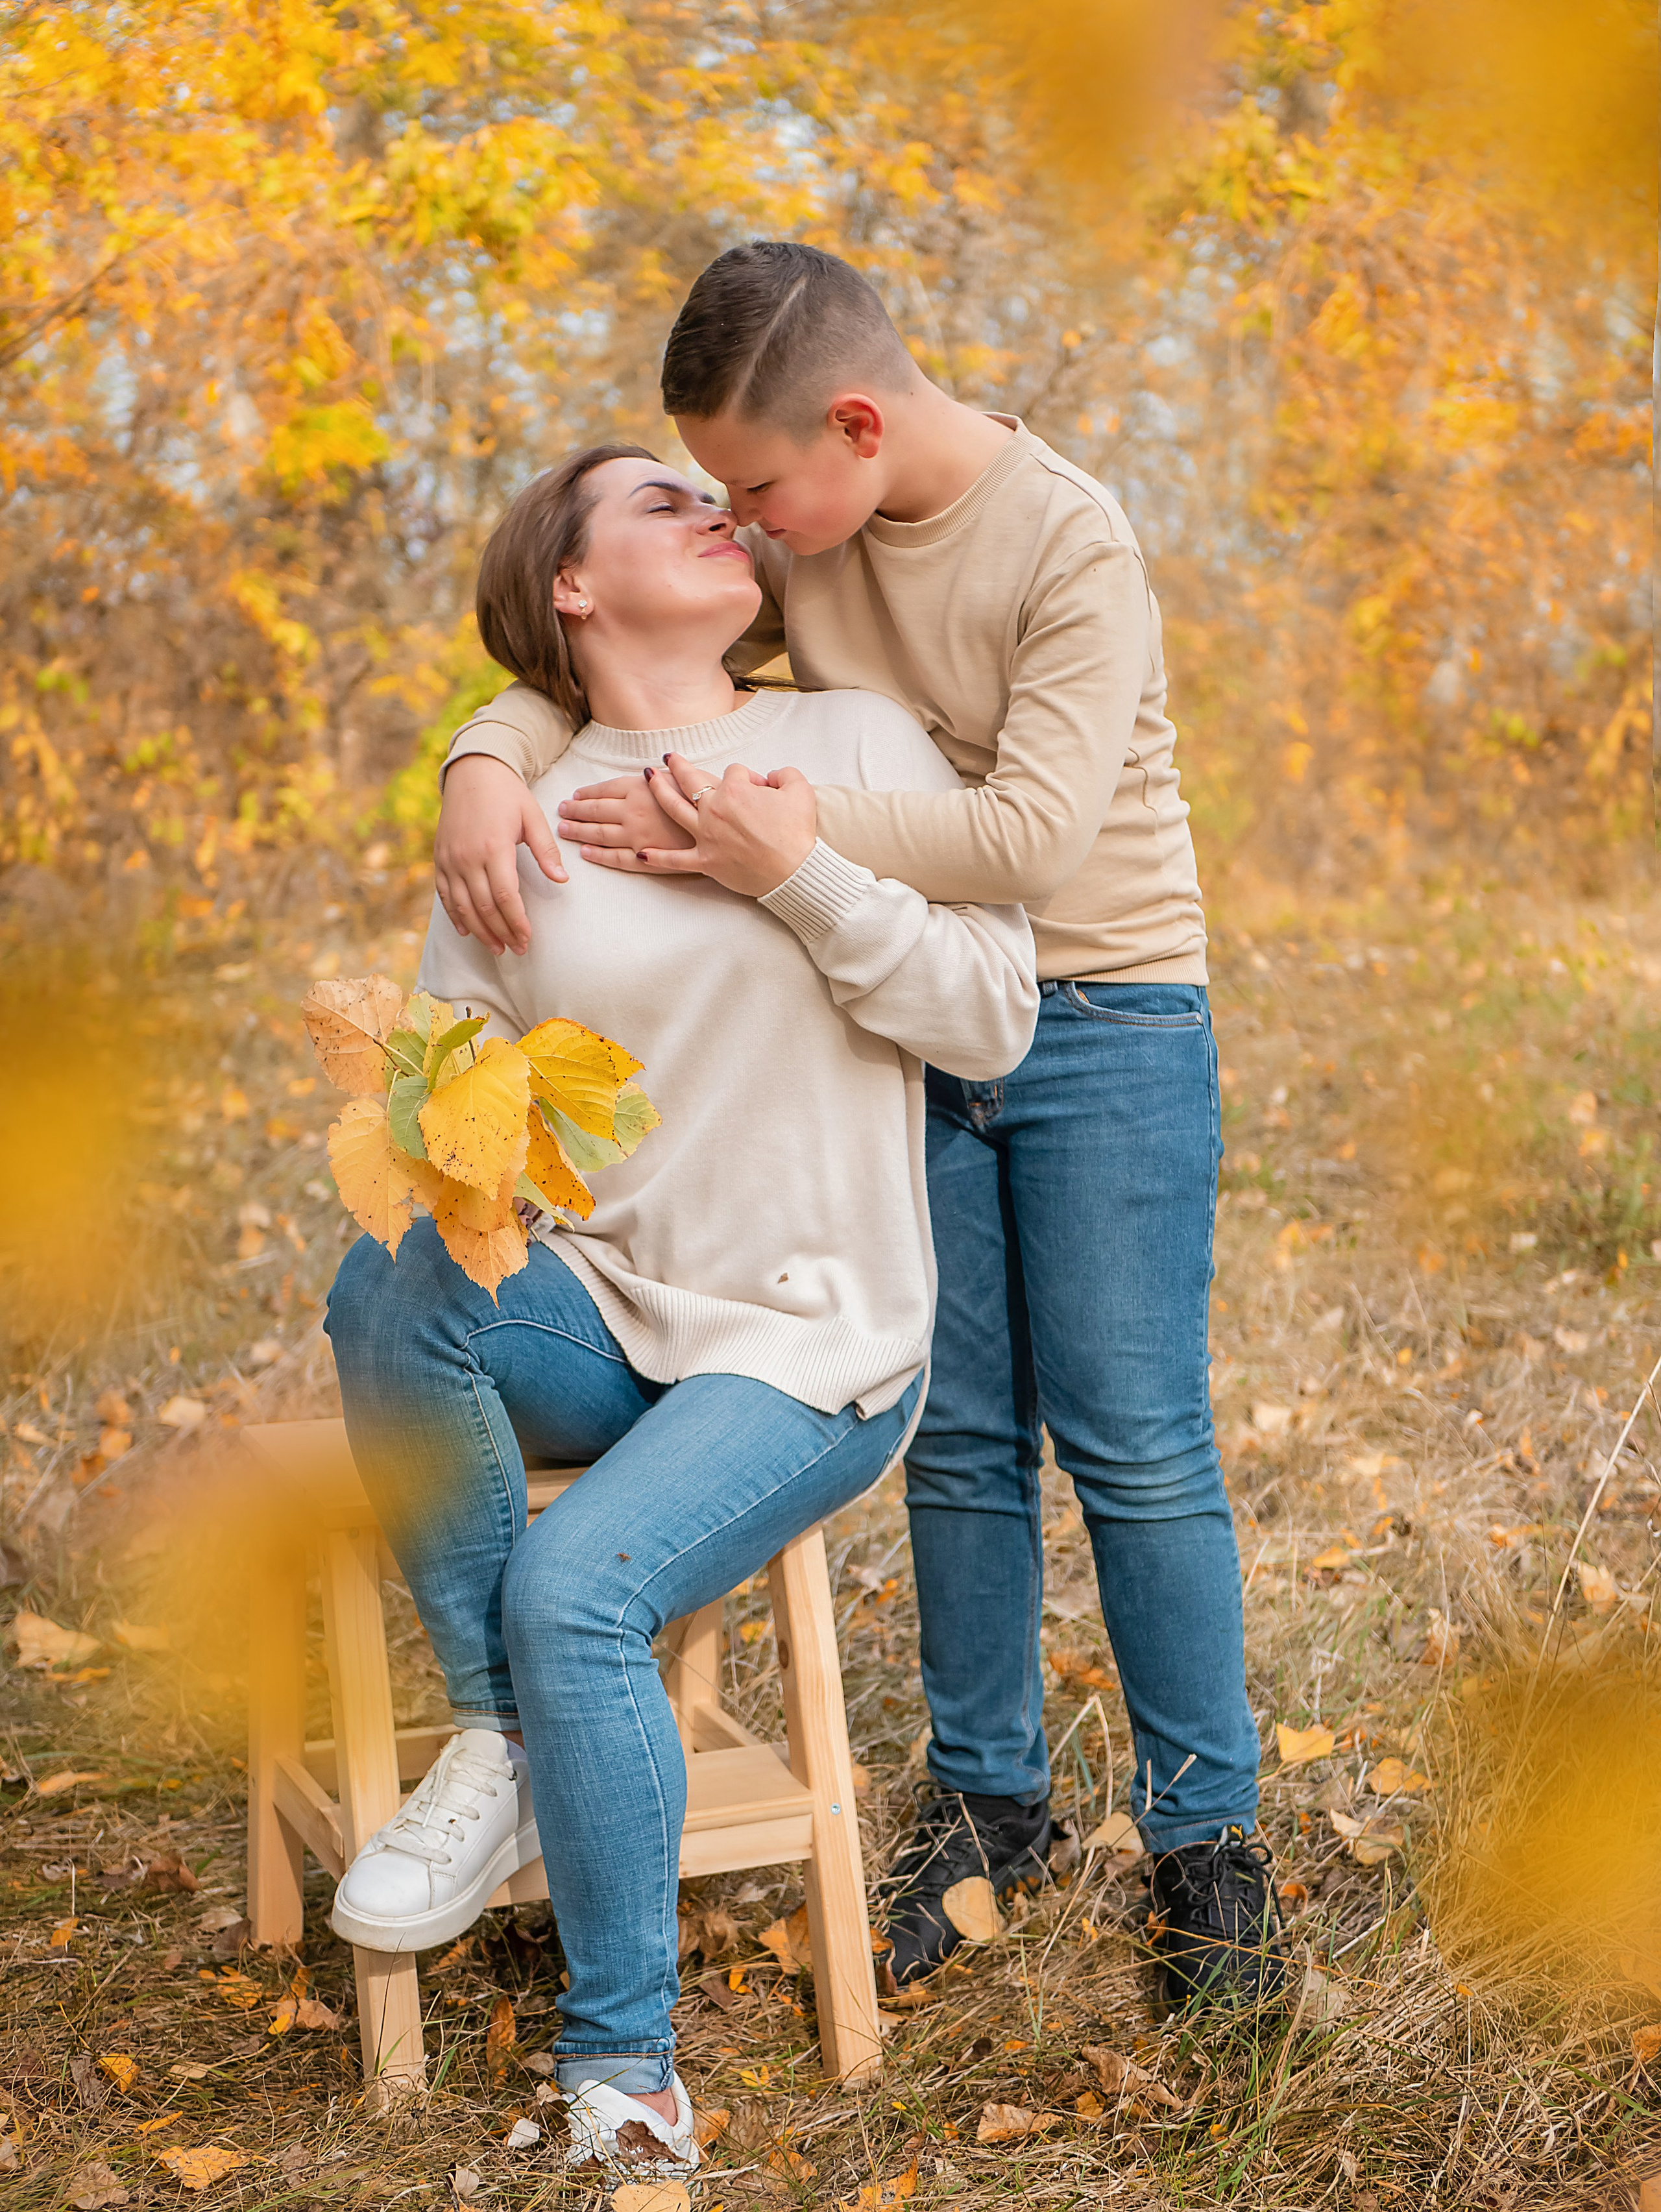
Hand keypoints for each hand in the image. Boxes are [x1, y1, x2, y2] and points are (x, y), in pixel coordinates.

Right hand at [434, 754, 566, 956]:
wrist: (473, 772)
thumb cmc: (507, 794)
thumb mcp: (533, 817)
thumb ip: (546, 851)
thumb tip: (562, 880)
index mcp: (494, 847)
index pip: (505, 896)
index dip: (517, 921)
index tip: (528, 938)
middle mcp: (468, 856)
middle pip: (483, 906)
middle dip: (501, 932)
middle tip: (517, 949)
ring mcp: (450, 859)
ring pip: (462, 906)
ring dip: (479, 931)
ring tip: (496, 948)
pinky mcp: (439, 858)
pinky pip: (444, 894)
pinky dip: (455, 915)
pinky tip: (466, 930)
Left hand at [557, 773, 697, 861]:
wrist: (726, 827)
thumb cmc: (709, 798)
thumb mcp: (687, 777)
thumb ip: (664, 777)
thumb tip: (652, 771)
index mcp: (640, 787)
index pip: (604, 789)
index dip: (587, 792)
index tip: (575, 794)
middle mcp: (633, 811)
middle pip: (595, 811)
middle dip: (575, 811)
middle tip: (561, 811)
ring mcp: (637, 836)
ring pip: (599, 834)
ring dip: (578, 831)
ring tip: (564, 830)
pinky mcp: (647, 858)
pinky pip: (616, 858)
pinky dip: (598, 856)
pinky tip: (586, 854)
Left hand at [645, 756, 817, 897]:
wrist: (794, 871)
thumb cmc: (797, 833)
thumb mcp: (800, 791)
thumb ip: (784, 774)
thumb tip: (772, 775)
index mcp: (735, 791)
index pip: (733, 773)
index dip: (746, 778)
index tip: (757, 787)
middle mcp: (714, 810)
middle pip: (691, 780)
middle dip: (679, 765)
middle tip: (670, 757)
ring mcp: (706, 836)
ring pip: (674, 808)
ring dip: (659, 791)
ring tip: (649, 778)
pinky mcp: (705, 861)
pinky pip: (675, 859)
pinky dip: (658, 857)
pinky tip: (641, 852)